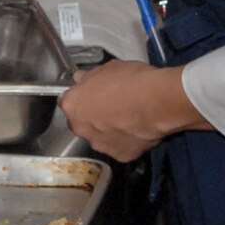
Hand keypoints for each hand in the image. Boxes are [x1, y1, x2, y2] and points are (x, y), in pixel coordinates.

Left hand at [59, 59, 210, 160]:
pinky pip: (120, 147)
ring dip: (108, 131)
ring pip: (100, 138)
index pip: (68, 102)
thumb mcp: (107, 68)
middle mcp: (81, 129)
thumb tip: (80, 79)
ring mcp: (100, 145)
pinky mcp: (121, 156)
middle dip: (92, 117)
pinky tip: (138, 131)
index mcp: (72, 106)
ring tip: (127, 120)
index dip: (81, 97)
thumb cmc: (130, 81)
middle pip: (81, 123)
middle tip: (111, 107)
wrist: (156, 103)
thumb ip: (90, 77)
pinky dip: (126, 141)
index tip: (92, 93)